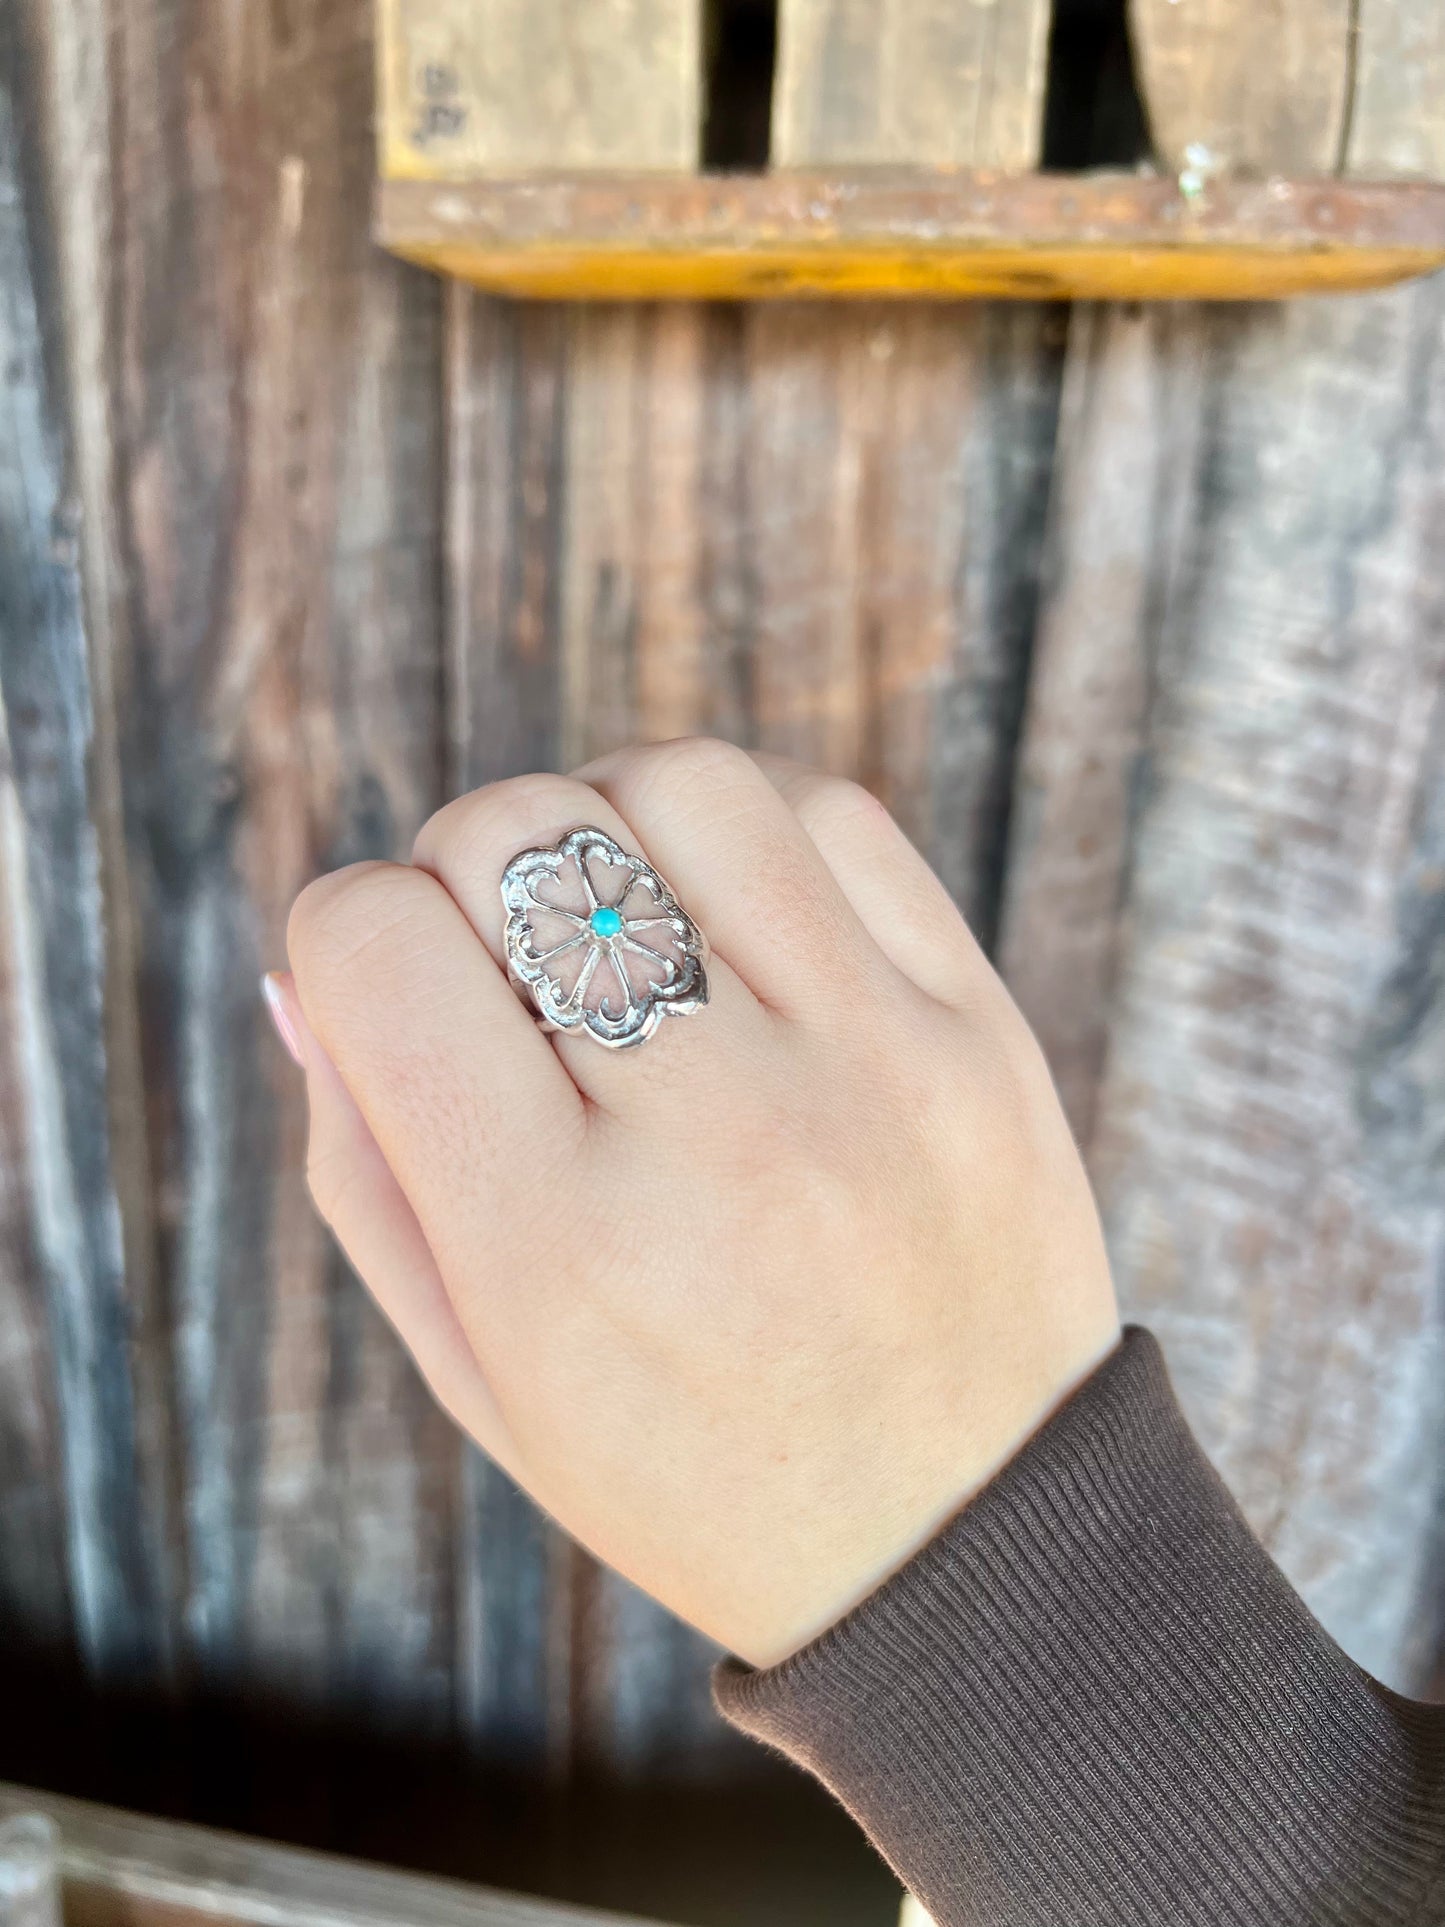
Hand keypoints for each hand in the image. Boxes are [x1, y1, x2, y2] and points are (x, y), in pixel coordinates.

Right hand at [274, 739, 1119, 1666]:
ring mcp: (868, 1066)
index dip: (351, 935)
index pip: (376, 943)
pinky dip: (748, 834)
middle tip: (509, 968)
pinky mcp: (974, 1026)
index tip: (397, 988)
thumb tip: (312, 966)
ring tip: (626, 927)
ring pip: (673, 784)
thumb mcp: (487, 1376)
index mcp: (556, 1251)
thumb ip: (369, 1168)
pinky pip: (828, 813)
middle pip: (514, 839)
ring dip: (608, 826)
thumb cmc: (696, 1463)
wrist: (977, 1540)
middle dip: (464, 874)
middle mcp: (715, 1138)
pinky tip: (736, 928)